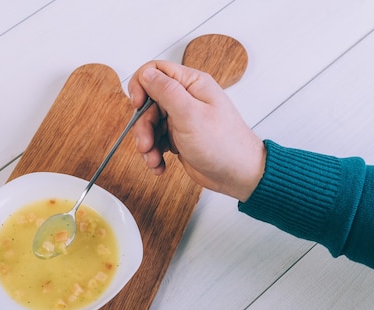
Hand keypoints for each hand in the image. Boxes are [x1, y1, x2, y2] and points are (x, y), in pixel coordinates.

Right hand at [128, 60, 265, 201]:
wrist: (237, 174)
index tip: (137, 104)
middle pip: (148, 102)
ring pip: (150, 124)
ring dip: (147, 144)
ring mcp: (182, 118)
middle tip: (145, 144)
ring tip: (153, 159)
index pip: (156, 70)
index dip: (141, 85)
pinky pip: (156, 140)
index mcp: (192, 84)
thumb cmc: (223, 144)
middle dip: (142, 125)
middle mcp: (186, 98)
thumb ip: (166, 91)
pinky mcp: (178, 137)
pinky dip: (153, 154)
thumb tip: (147, 73)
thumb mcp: (190, 114)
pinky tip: (159, 164)